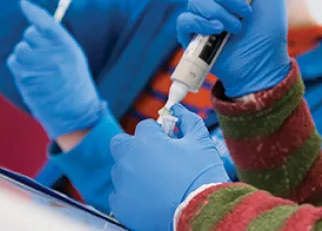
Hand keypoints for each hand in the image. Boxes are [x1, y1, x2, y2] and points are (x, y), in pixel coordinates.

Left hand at [6, 0, 104, 138]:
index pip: (47, 23)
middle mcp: (53, 55)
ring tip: (38, 68)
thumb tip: (38, 24)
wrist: (75, 113)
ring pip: (20, 48)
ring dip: (24, 55)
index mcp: (68, 48)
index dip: (34, 11)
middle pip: (30, 34)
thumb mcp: (75, 59)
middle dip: (32, 41)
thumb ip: (58, 42)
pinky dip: (19, 67)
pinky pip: (14, 62)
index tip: (24, 3)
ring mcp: (38, 66)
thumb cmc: (75, 85)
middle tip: (42, 55)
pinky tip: (31, 76)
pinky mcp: (25, 78)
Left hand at [109, 105, 228, 230]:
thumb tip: (178, 109)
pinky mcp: (122, 205)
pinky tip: (149, 197)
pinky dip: (130, 194)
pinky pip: (118, 194)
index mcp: (146, 141)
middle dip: (134, 146)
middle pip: (121, 144)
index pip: (145, 126)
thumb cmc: (202, 175)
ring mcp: (123, 183)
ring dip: (133, 170)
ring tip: (156, 181)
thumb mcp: (201, 140)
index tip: (168, 142)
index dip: (158, 132)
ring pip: (120, 169)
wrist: (201, 211)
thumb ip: (188, 119)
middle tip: (154, 157)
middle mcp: (129, 159)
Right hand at [176, 0, 290, 96]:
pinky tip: (219, 30)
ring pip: (196, 0)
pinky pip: (185, 20)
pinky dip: (202, 22)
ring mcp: (200, 18)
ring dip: (220, 12)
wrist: (264, 61)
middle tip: (245, 12)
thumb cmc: (268, 31)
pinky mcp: (191, 36)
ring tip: (237, 27)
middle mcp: (211, 0)